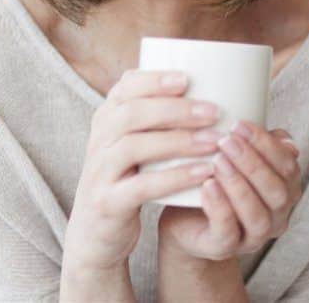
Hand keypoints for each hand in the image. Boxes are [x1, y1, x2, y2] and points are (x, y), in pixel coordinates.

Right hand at [64, 68, 221, 271]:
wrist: (94, 232)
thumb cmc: (125, 179)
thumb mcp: (128, 143)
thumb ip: (151, 118)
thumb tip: (199, 83)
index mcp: (105, 119)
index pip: (123, 88)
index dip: (153, 80)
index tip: (187, 78)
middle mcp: (98, 141)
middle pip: (131, 114)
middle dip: (174, 109)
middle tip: (213, 111)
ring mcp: (100, 172)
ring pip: (134, 146)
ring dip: (179, 141)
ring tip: (214, 141)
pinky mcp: (108, 203)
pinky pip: (142, 186)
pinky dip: (175, 177)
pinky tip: (203, 173)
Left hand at [157, 120, 301, 260]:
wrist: (183, 218)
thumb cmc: (213, 177)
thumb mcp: (234, 155)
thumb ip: (252, 140)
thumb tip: (278, 133)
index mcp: (284, 188)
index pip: (288, 166)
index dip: (267, 144)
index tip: (240, 123)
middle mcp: (276, 215)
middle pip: (278, 191)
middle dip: (253, 163)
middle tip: (227, 140)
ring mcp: (253, 236)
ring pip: (258, 216)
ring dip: (239, 185)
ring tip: (217, 161)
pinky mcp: (224, 248)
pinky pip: (229, 232)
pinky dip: (220, 208)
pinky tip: (207, 187)